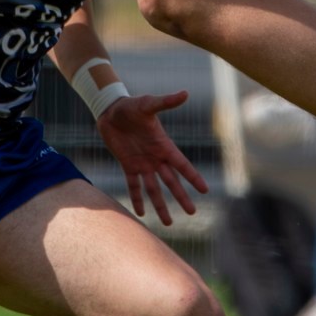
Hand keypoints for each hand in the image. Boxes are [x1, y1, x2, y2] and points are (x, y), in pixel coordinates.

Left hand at [97, 90, 206, 226]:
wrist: (111, 110)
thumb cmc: (131, 105)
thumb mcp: (148, 103)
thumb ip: (166, 102)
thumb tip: (185, 93)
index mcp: (163, 145)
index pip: (181, 165)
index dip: (193, 177)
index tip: (205, 190)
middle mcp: (155, 157)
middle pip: (171, 181)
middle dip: (181, 197)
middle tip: (192, 212)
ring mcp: (142, 163)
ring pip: (154, 189)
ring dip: (160, 205)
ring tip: (168, 222)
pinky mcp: (127, 165)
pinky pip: (134, 185)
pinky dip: (137, 198)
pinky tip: (141, 213)